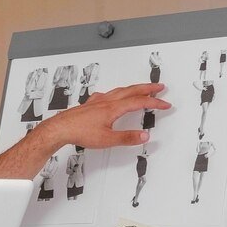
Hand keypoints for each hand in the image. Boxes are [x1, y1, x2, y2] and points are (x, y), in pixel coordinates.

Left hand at [33, 83, 169, 149]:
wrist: (61, 128)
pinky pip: (108, 94)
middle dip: (148, 88)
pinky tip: (113, 96)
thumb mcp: (107, 139)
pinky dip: (117, 93)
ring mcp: (98, 101)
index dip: (155, 102)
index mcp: (114, 108)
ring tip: (141, 89)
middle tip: (160, 87)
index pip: (140, 102)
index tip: (166, 104)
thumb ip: (127, 138)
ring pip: (120, 90)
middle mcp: (107, 101)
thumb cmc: (80, 132)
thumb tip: (144, 136)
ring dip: (134, 88)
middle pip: (132, 90)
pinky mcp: (91, 104)